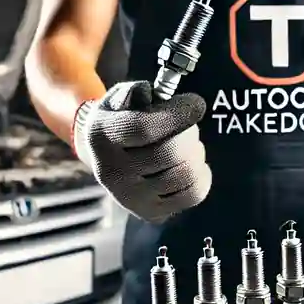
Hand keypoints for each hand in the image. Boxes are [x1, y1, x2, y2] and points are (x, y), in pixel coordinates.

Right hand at [74, 81, 210, 222]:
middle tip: (188, 125)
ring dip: (196, 153)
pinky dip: (201, 176)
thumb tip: (152, 94)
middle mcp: (112, 171)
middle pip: (170, 154)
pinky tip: (191, 165)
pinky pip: (192, 194)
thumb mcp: (119, 98)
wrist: (104, 156)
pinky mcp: (149, 212)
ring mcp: (130, 197)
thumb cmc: (120, 120)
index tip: (195, 103)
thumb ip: (134, 92)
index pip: (145, 129)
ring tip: (187, 145)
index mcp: (103, 136)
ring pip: (185, 174)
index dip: (178, 114)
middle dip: (190, 133)